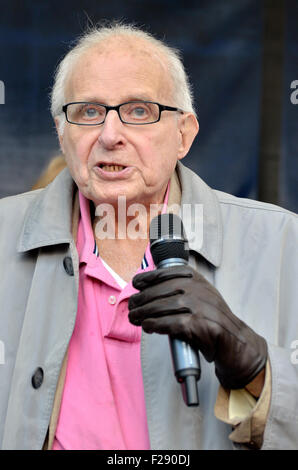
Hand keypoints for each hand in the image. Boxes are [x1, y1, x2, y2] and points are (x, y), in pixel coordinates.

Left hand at [128, 265, 266, 389]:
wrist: (235, 340)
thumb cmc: (212, 318)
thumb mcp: (200, 293)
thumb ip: (179, 287)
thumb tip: (148, 289)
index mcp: (195, 278)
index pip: (165, 272)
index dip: (147, 278)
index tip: (136, 284)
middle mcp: (196, 289)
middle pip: (159, 291)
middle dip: (141, 300)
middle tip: (131, 308)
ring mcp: (198, 306)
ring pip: (161, 306)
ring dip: (143, 313)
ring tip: (134, 318)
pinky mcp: (197, 325)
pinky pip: (169, 323)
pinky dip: (154, 324)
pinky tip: (147, 326)